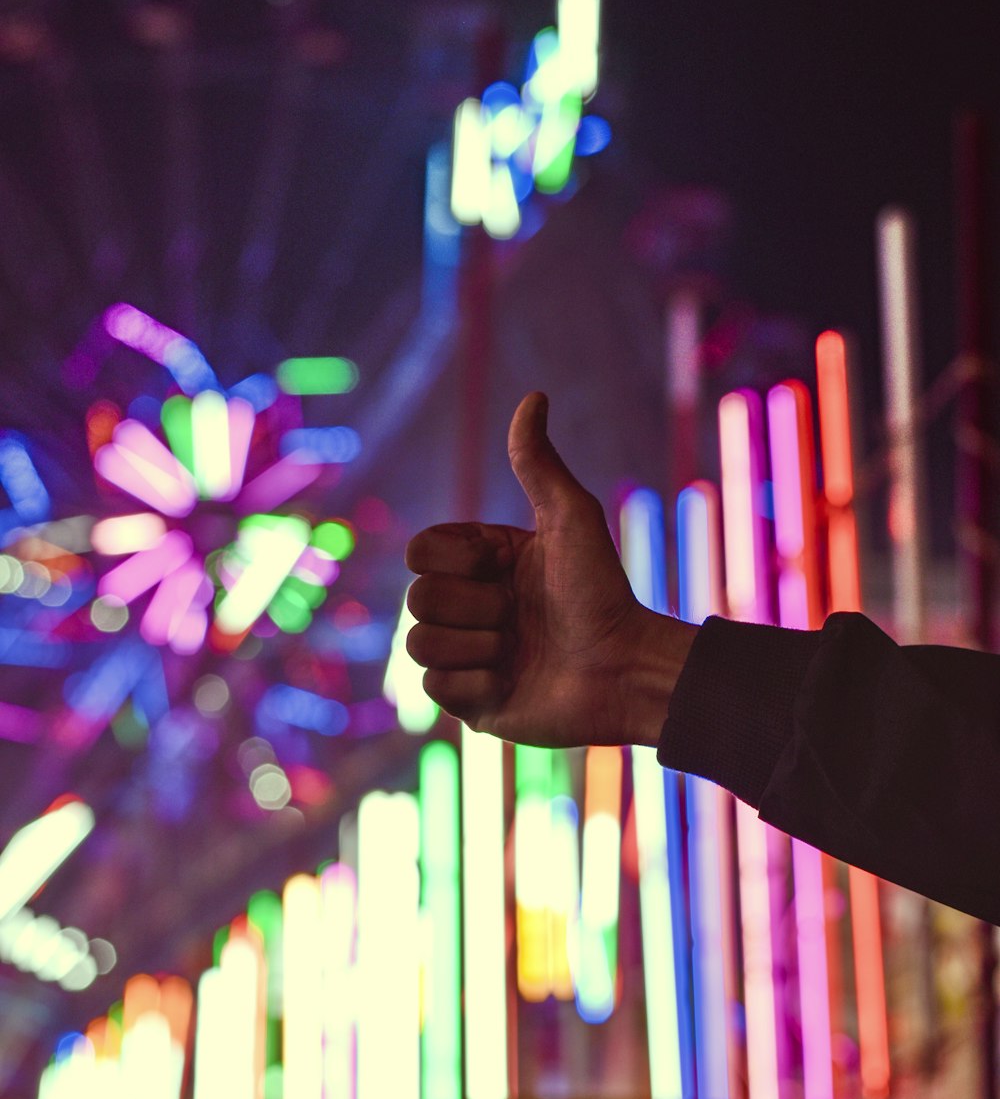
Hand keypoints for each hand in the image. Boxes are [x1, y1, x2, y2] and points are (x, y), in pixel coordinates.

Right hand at [404, 392, 697, 746]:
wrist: (624, 669)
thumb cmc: (603, 593)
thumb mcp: (571, 519)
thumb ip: (538, 463)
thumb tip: (533, 396)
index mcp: (482, 564)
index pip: (420, 551)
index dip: (455, 560)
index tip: (502, 566)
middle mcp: (467, 607)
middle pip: (417, 599)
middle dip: (474, 607)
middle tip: (519, 616)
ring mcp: (465, 654)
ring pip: (418, 644)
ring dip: (476, 646)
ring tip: (518, 650)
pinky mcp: (469, 702)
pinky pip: (436, 688)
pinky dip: (477, 683)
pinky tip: (513, 681)